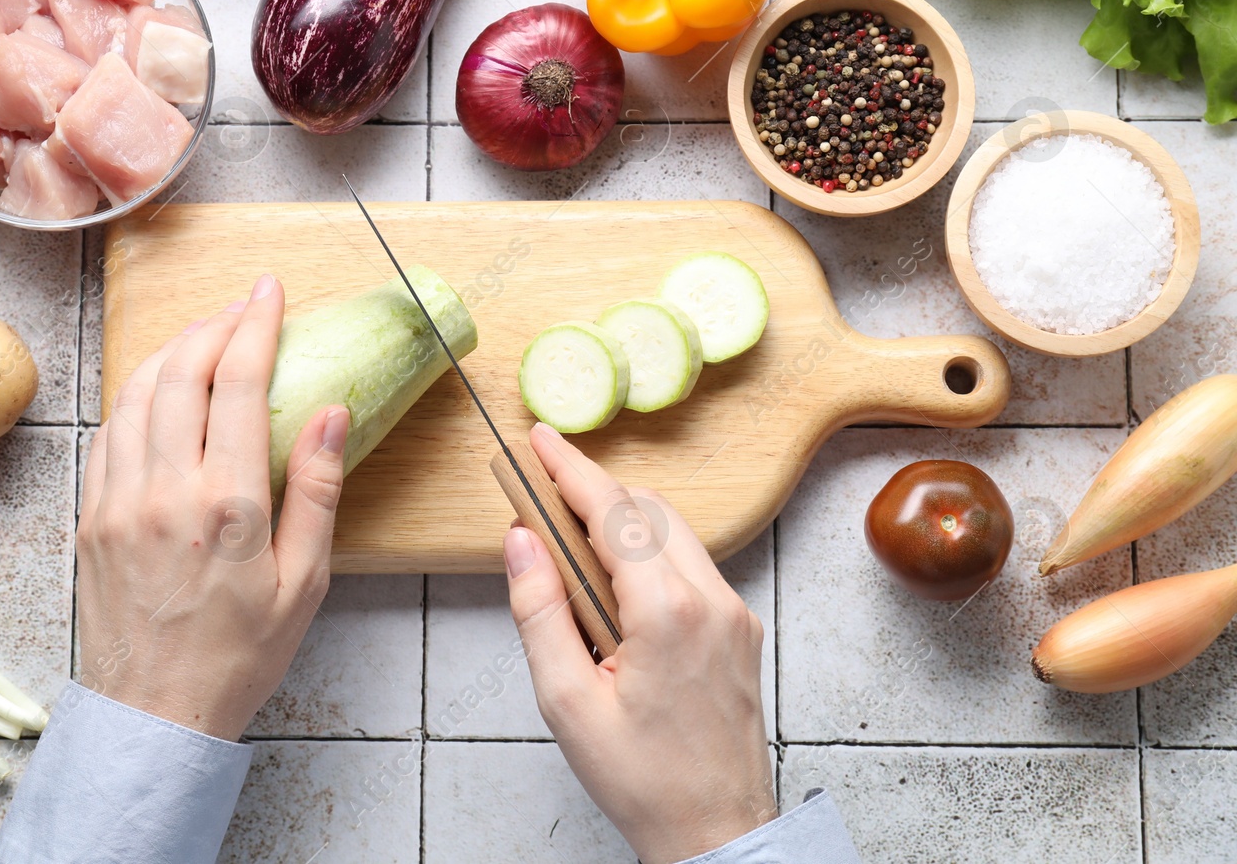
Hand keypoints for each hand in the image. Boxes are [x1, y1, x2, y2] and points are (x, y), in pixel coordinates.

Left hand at [75, 274, 349, 740]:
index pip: (237, 384)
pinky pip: (106, 434)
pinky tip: (155, 392)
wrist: (154, 716)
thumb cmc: (239, 657)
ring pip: (135, 395)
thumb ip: (316, 491)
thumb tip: (329, 413)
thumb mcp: (304, 583)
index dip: (254, 324)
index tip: (268, 291)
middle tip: (241, 305)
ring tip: (202, 334)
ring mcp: (118, 501)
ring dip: (170, 352)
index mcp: (226, 504)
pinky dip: (134, 397)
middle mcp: (164, 490)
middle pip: (181, 373)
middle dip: (213, 324)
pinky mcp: (90, 518)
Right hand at [505, 423, 776, 862]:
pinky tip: (615, 585)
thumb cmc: (643, 779)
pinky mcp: (742, 628)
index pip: (613, 511)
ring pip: (673, 532)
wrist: (715, 830)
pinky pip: (692, 564)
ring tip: (570, 545)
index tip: (539, 439)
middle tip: (541, 494)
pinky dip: (650, 553)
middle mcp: (711, 600)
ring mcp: (734, 612)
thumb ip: (539, 610)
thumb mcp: (566, 701)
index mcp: (666, 612)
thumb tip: (521, 542)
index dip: (570, 468)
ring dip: (622, 522)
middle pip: (646, 509)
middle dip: (592, 491)